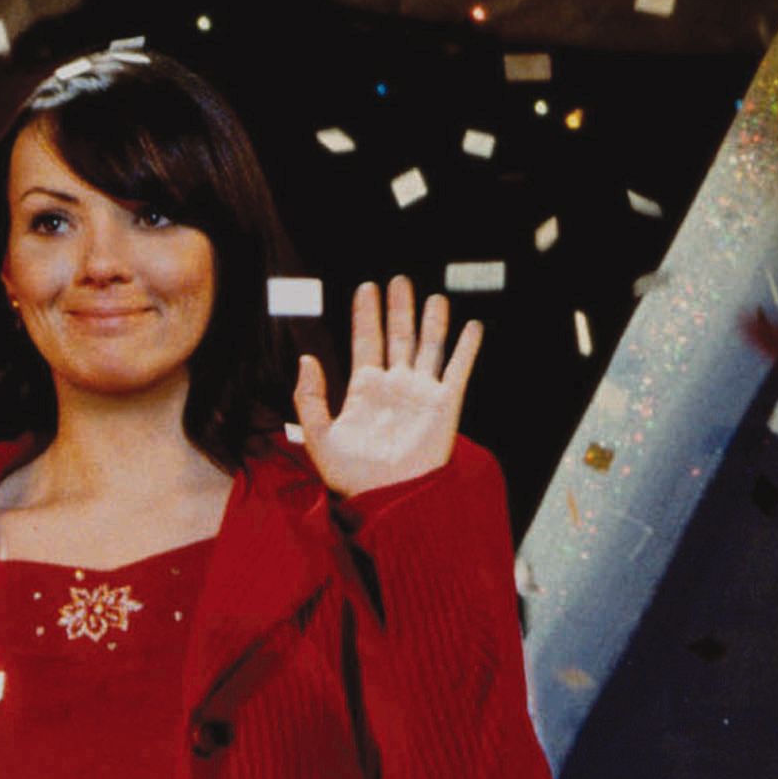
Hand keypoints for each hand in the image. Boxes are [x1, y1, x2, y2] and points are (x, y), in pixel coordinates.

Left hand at [296, 276, 477, 498]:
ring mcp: (421, 393)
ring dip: (432, 322)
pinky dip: (466, 348)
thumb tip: (305, 359)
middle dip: (398, 309)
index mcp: (364, 390)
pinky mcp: (446, 404)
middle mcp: (395, 385)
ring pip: (428, 347)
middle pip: (398, 337)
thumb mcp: (318, 435)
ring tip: (433, 296)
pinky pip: (458, 370)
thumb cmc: (352, 474)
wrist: (389, 498)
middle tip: (398, 280)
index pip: (365, 342)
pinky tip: (472, 326)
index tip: (365, 288)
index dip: (365, 316)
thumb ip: (309, 398)